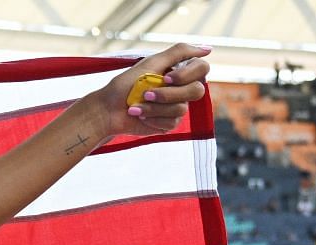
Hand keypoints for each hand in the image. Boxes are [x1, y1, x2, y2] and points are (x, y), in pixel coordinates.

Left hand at [91, 43, 209, 140]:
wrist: (108, 110)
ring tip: (136, 106)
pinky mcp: (169, 123)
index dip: (186, 75)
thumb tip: (207, 49)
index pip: (202, 68)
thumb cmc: (126, 85)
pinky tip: (139, 116)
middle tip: (146, 94)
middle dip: (168, 94)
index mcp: (179, 71)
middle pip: (196, 91)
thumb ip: (178, 52)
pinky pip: (172, 123)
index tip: (165, 78)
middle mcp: (182, 88)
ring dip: (155, 108)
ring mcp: (177, 107)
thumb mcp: (151, 63)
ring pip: (181, 109)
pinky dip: (152, 118)